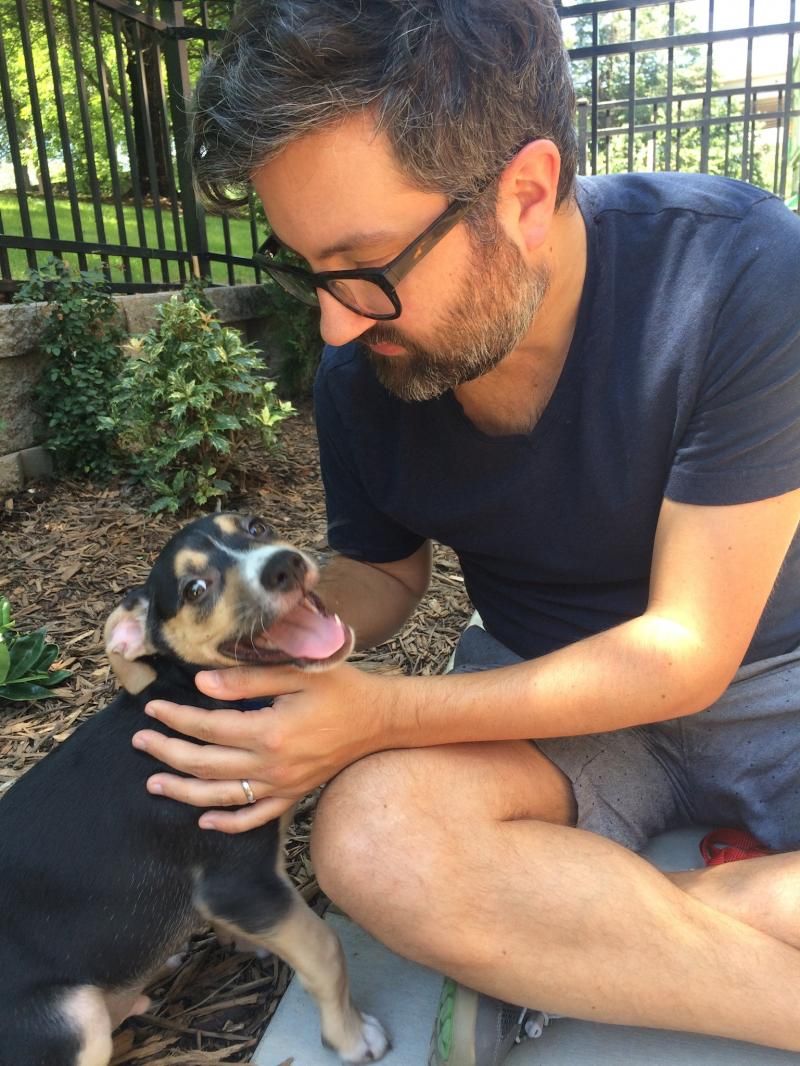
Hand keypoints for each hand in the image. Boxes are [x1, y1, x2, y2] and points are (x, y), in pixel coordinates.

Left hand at [132, 663, 391, 832]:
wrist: (381, 720)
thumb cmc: (342, 689)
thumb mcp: (298, 672)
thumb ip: (248, 679)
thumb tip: (202, 684)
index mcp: (270, 731)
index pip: (208, 727)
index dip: (176, 718)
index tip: (152, 709)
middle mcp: (272, 765)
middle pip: (206, 764)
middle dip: (168, 753)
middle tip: (141, 741)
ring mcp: (283, 785)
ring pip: (221, 797)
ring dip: (183, 791)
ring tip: (154, 783)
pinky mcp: (293, 795)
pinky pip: (255, 817)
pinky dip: (228, 823)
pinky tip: (204, 819)